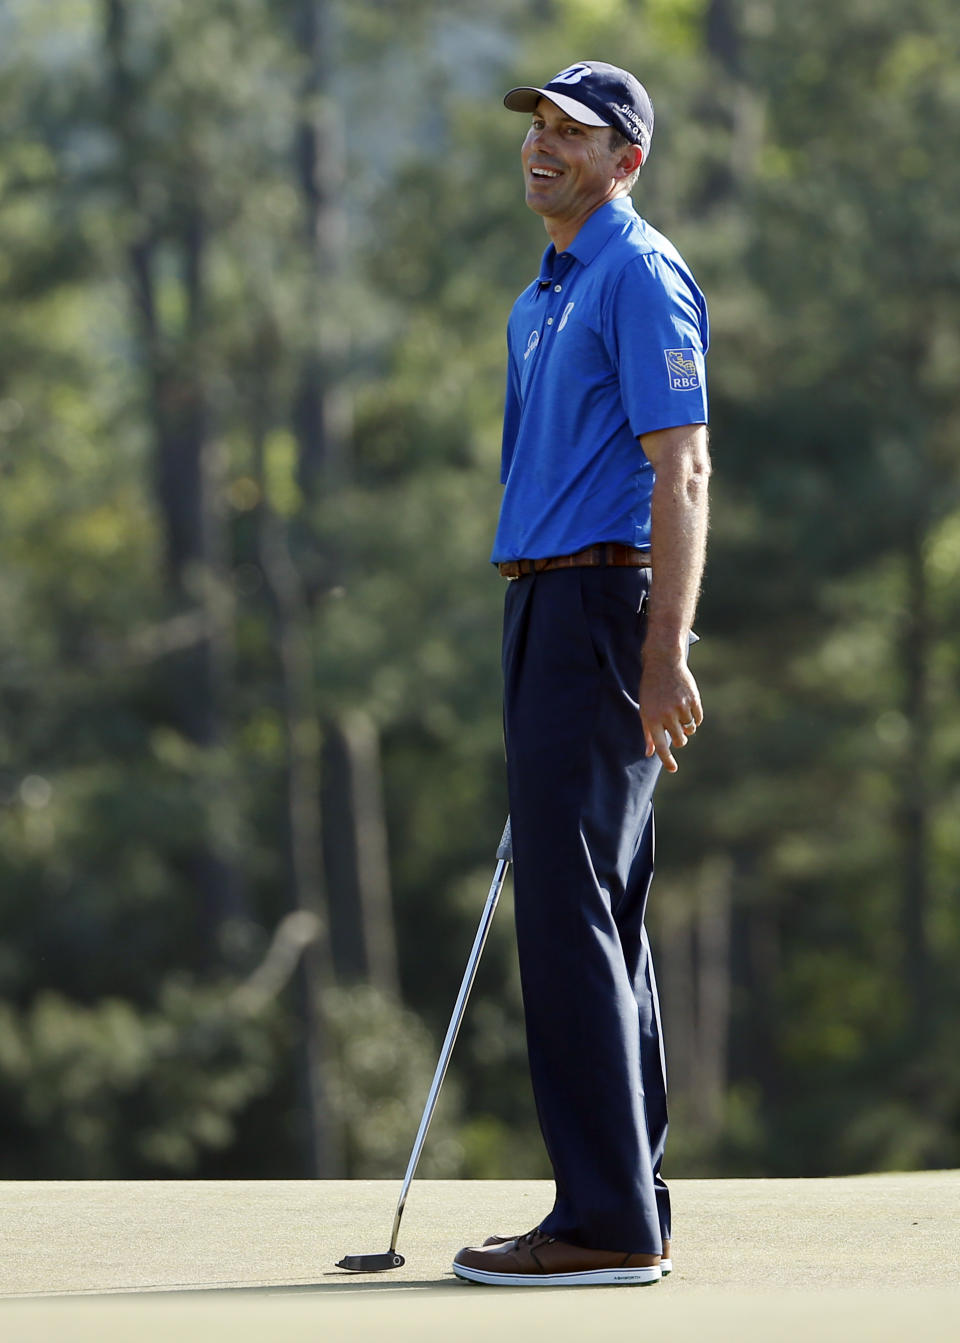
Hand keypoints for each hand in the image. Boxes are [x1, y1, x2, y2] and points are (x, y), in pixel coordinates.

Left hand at [639, 651, 702, 773]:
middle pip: (680, 740)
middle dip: (680, 739)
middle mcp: (667, 714)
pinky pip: (698, 718)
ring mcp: (681, 706)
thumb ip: (648, 733)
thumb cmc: (650, 689)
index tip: (673, 769)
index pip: (661, 746)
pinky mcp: (693, 699)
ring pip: (690, 729)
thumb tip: (649, 753)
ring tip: (679, 714)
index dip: (667, 760)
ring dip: (687, 727)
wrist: (663, 663)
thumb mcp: (645, 710)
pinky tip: (687, 708)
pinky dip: (694, 718)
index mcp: (652, 718)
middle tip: (676, 731)